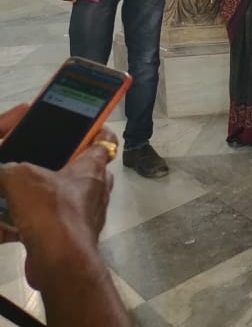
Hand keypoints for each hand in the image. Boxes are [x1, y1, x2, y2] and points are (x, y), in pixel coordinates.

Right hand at [0, 104, 115, 251]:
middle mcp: (96, 188)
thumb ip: (8, 169)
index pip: (105, 139)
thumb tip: (4, 170)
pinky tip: (10, 227)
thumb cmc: (50, 210)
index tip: (85, 126)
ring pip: (69, 198)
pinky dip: (34, 225)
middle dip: (66, 166)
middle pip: (86, 169)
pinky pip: (52, 225)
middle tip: (43, 163)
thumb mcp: (21, 179)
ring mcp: (87, 214)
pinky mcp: (73, 237)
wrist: (60, 261)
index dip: (97, 129)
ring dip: (48, 198)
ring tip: (22, 195)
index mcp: (92, 166)